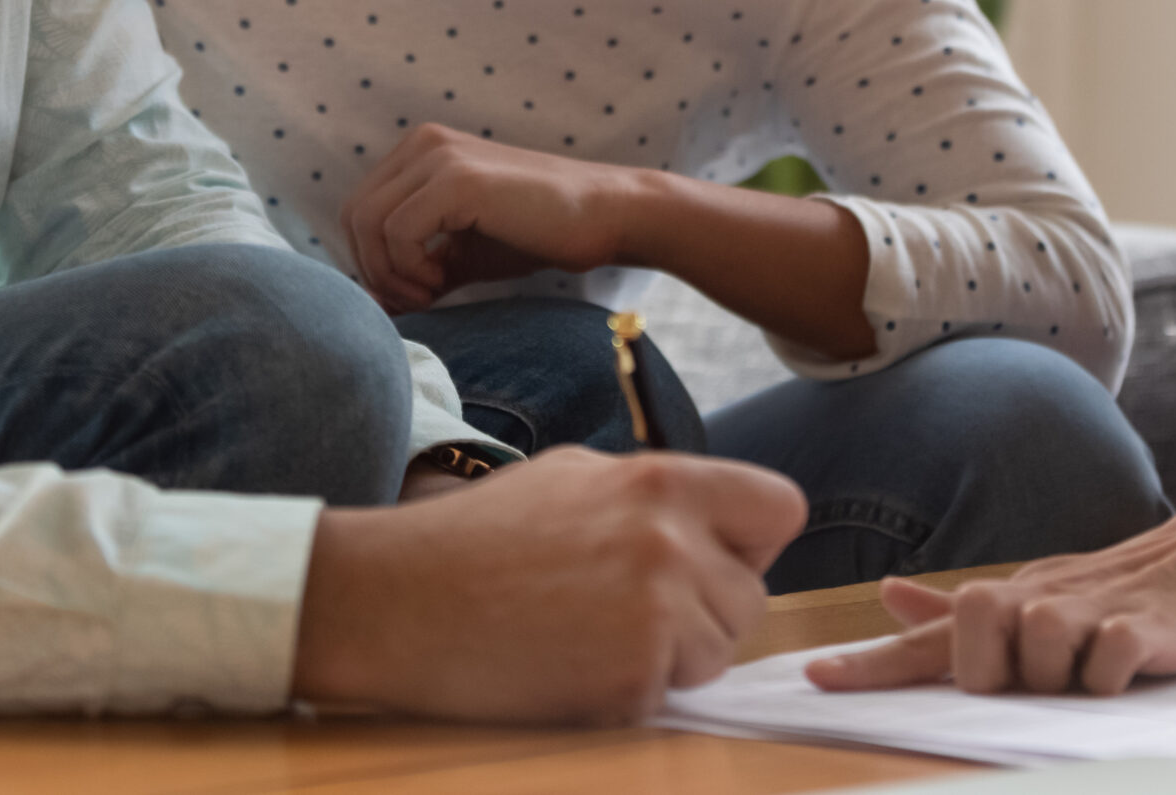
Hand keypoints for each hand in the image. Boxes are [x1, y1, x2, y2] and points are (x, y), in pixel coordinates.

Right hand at [297, 447, 807, 722]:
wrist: (394, 602)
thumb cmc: (475, 539)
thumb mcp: (575, 477)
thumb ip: (655, 496)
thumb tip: (713, 521)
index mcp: (662, 482)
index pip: (781, 508)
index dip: (751, 541)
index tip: (712, 559)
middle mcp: (671, 542)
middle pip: (751, 598)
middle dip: (705, 613)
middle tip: (627, 612)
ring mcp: (656, 614)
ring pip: (717, 654)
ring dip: (671, 659)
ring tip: (590, 635)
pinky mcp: (630, 681)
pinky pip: (666, 697)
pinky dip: (627, 695)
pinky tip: (569, 667)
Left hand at [341, 125, 651, 310]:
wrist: (604, 216)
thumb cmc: (539, 233)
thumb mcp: (463, 251)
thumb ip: (417, 265)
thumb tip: (372, 305)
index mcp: (422, 150)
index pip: (359, 210)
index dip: (372, 262)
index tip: (411, 295)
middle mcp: (424, 143)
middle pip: (354, 216)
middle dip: (374, 270)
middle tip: (417, 300)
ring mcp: (439, 156)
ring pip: (367, 222)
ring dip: (389, 273)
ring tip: (431, 293)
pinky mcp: (457, 180)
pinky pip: (396, 232)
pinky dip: (408, 269)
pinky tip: (441, 283)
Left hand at [809, 442, 1175, 694]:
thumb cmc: (1121, 588)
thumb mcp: (1035, 594)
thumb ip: (960, 610)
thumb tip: (889, 595)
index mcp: (1008, 602)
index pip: (930, 638)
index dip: (874, 662)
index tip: (815, 679)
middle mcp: (1037, 601)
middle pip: (973, 637)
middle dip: (993, 671)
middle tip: (1043, 677)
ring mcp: (1088, 612)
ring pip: (1037, 651)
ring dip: (1059, 675)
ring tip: (1096, 668)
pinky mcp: (1140, 629)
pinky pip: (1103, 664)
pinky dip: (1108, 677)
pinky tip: (1129, 667)